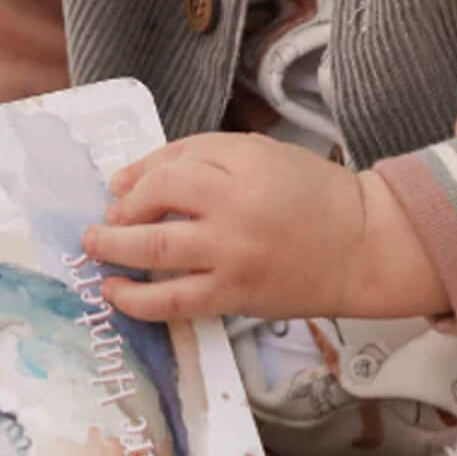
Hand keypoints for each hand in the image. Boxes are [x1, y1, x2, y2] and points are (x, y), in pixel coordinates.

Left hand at [80, 132, 370, 322]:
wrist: (362, 245)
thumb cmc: (310, 193)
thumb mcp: (259, 153)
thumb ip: (198, 156)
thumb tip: (128, 181)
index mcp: (244, 163)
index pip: (174, 162)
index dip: (139, 175)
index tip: (122, 188)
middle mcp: (235, 207)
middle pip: (158, 200)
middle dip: (120, 211)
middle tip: (101, 222)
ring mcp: (234, 255)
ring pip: (158, 251)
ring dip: (115, 250)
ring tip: (94, 251)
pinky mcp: (236, 296)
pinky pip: (176, 302)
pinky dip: (138, 300)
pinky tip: (116, 293)